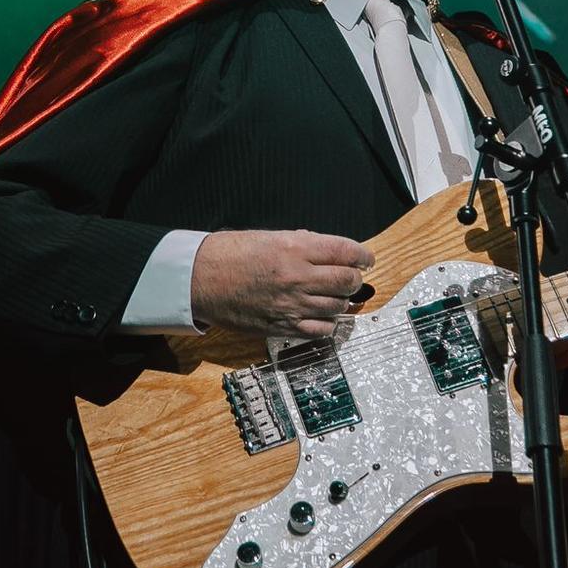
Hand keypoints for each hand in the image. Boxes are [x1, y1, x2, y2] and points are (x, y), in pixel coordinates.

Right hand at [191, 229, 374, 338]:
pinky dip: (328, 323)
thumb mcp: (271, 236)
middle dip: (356, 279)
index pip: (345, 252)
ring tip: (337, 295)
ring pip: (337, 307)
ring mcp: (291, 305)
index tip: (366, 259)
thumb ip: (304, 244)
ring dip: (343, 301)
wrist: (201, 279)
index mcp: (295, 248)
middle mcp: (297, 277)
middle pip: (347, 281)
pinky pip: (320, 331)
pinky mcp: (282, 326)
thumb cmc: (231, 253)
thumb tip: (331, 252)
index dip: (363, 256)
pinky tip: (324, 316)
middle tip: (353, 277)